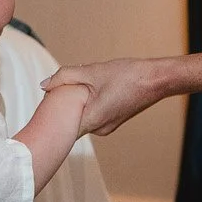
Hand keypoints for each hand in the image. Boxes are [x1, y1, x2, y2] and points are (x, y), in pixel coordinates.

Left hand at [47, 58, 167, 134]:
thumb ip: (65, 76)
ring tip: (80, 86)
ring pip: (83, 117)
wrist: (157, 80)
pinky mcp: (114, 121)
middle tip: (60, 88)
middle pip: (72, 122)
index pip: (62, 127)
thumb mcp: (92, 71)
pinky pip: (93, 116)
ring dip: (78, 104)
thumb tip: (44, 84)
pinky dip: (89, 104)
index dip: (51, 115)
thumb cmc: (128, 75)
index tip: (46, 102)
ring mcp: (108, 127)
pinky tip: (94, 89)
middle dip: (64, 106)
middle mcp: (100, 129)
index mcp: (93, 120)